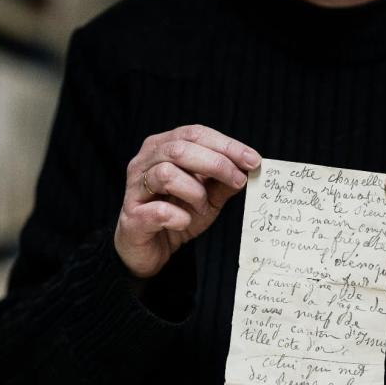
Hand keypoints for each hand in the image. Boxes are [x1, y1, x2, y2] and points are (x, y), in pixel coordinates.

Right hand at [114, 125, 260, 278]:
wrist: (151, 250)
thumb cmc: (177, 214)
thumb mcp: (208, 196)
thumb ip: (224, 181)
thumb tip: (249, 167)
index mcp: (162, 148)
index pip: (194, 134)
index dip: (226, 145)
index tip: (253, 160)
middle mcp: (144, 162)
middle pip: (179, 149)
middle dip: (216, 163)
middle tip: (238, 181)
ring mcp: (135, 189)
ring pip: (166, 174)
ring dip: (195, 192)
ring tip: (203, 207)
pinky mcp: (132, 218)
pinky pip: (159, 211)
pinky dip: (179, 216)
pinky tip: (185, 221)